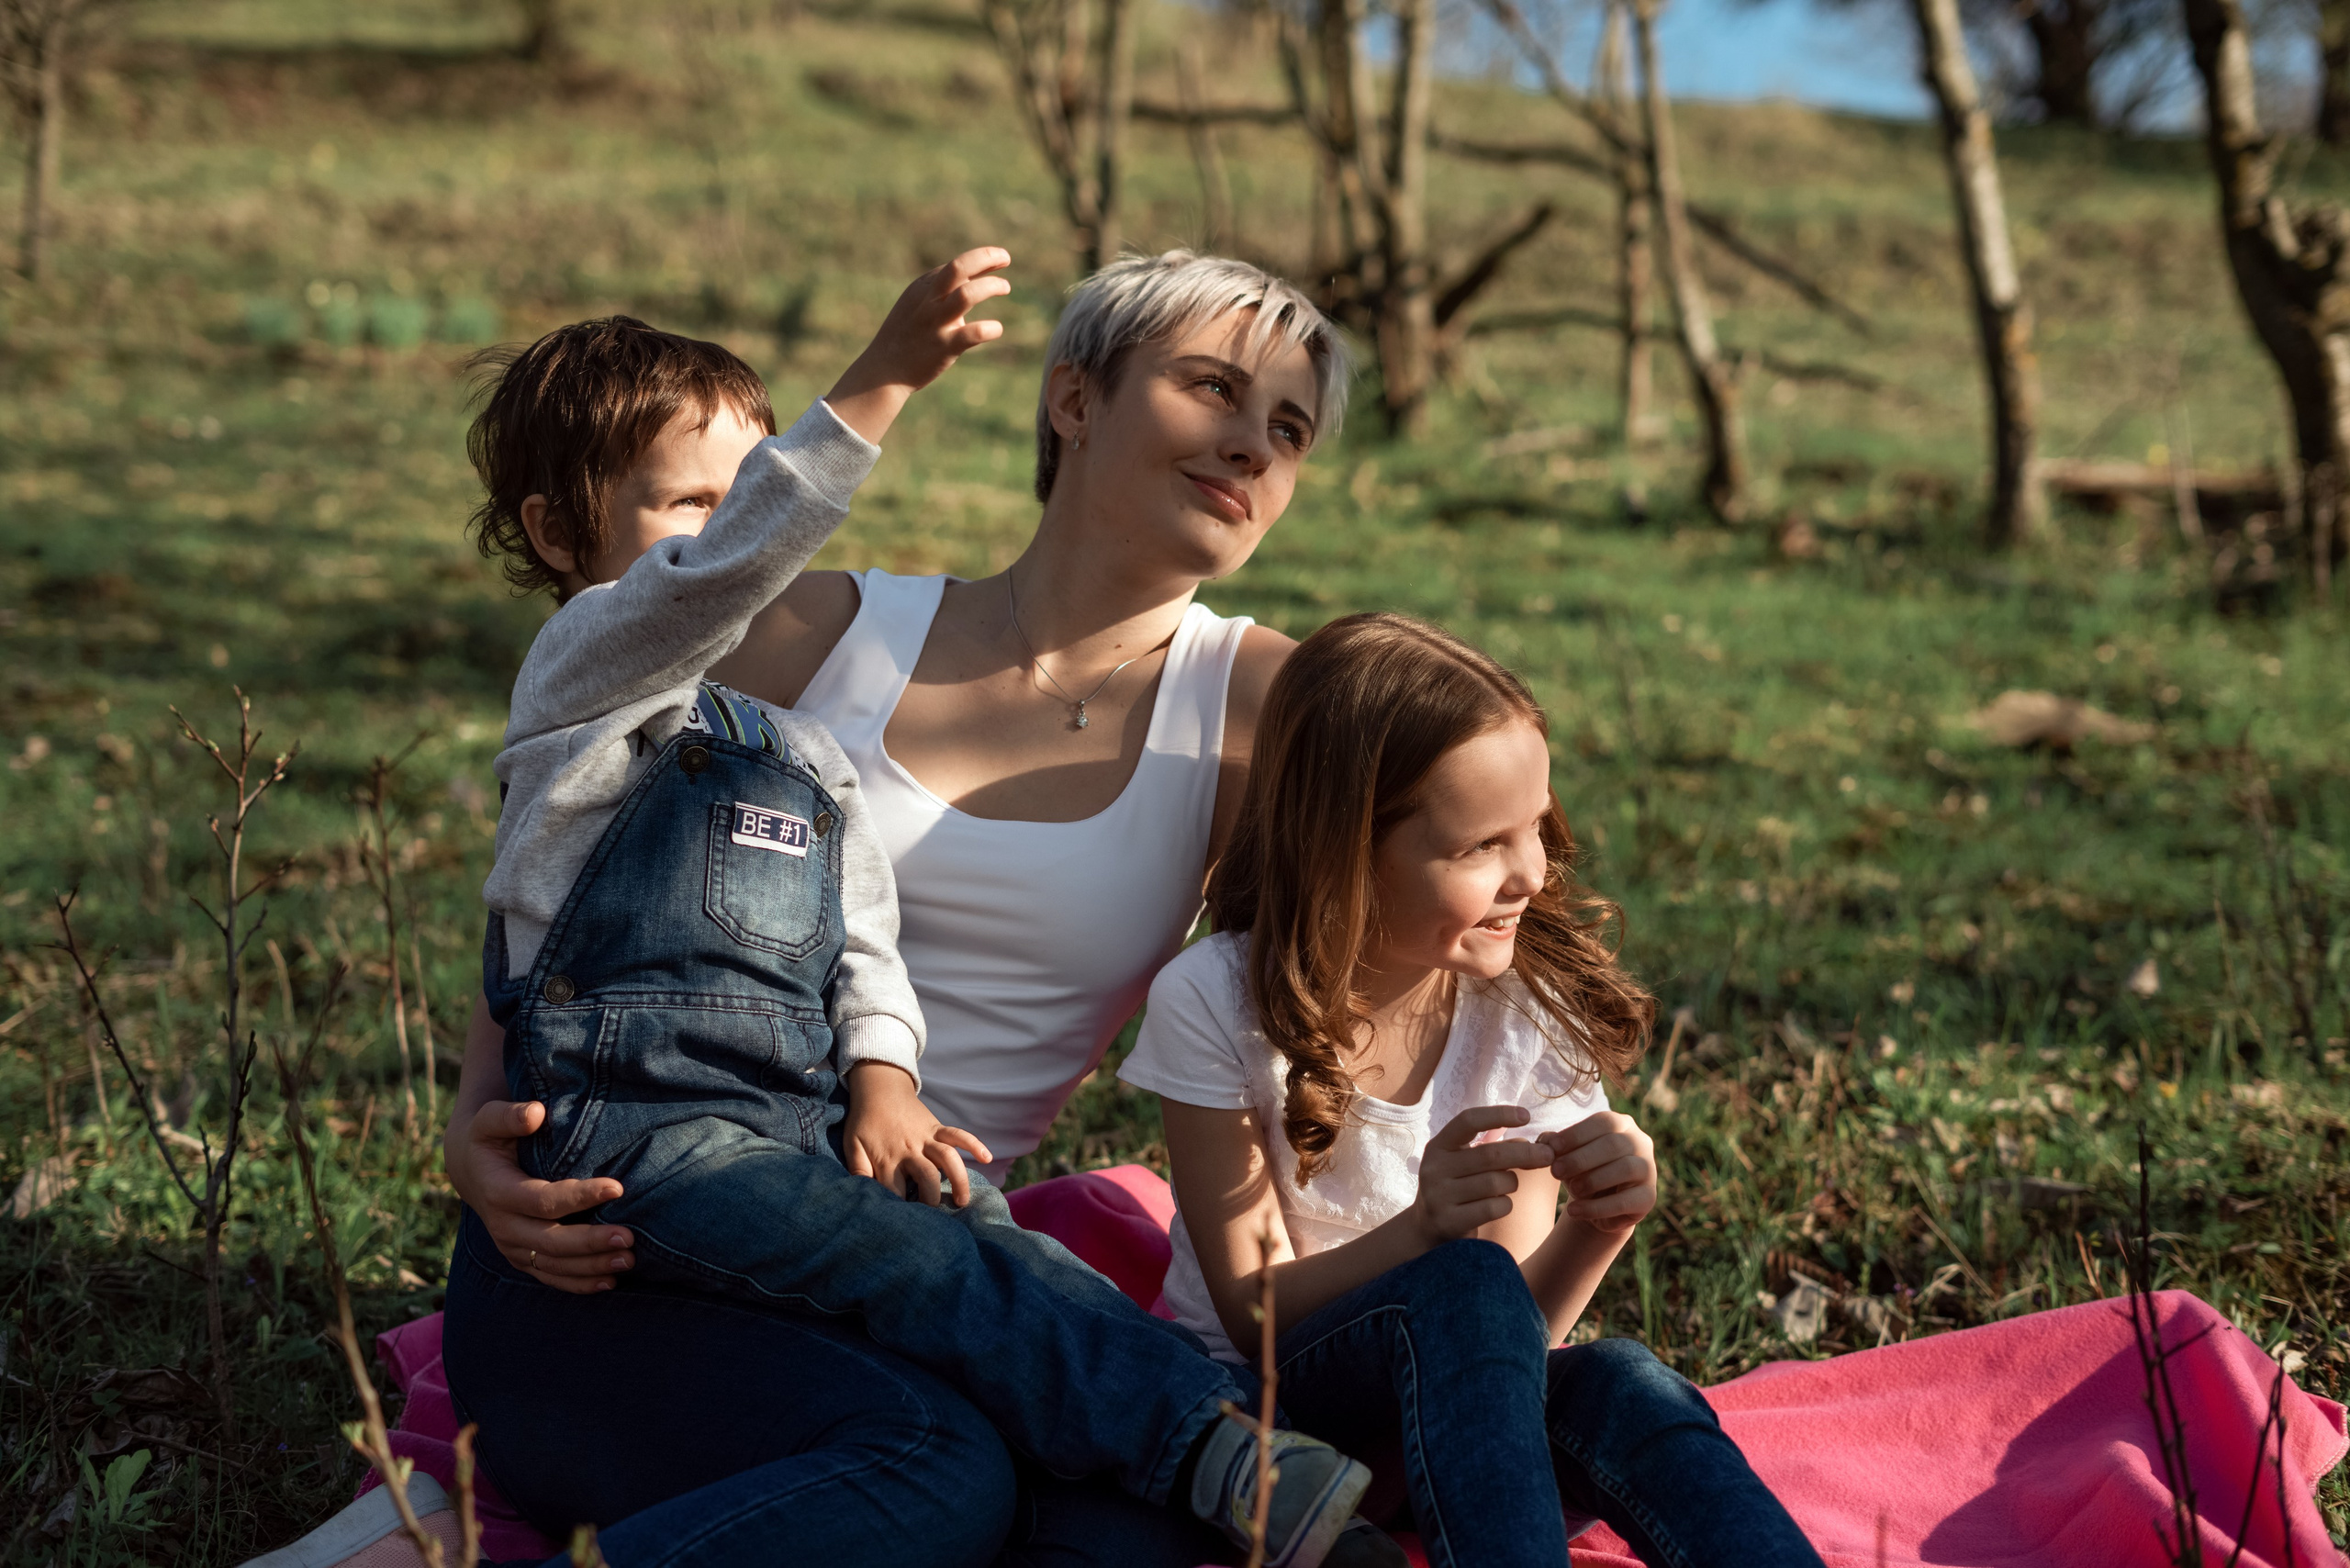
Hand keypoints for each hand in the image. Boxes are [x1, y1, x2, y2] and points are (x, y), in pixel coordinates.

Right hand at [448, 1100, 635, 1291]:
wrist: (469, 1168)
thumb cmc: (488, 1138)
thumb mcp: (488, 1120)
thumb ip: (508, 1115)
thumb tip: (535, 1113)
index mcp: (499, 1191)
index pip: (543, 1200)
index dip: (580, 1196)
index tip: (617, 1187)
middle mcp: (503, 1226)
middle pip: (551, 1241)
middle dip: (591, 1242)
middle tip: (629, 1238)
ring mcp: (511, 1247)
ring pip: (553, 1265)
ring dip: (591, 1267)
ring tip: (628, 1261)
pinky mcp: (521, 1258)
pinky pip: (550, 1276)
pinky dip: (579, 1283)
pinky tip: (609, 1282)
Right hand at [824, 246, 1011, 444]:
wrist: (883, 372)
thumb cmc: (906, 337)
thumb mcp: (916, 305)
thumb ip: (941, 291)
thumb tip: (974, 279)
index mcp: (922, 288)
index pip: (954, 266)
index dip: (980, 259)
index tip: (999, 260)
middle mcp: (928, 301)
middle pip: (958, 268)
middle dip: (985, 257)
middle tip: (1006, 258)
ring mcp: (936, 323)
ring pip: (966, 295)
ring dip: (991, 287)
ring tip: (1005, 287)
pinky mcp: (944, 347)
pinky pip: (973, 333)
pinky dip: (990, 328)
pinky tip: (996, 329)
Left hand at [842, 1063, 993, 1206]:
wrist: (879, 1089)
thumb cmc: (864, 1121)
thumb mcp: (852, 1146)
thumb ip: (858, 1170)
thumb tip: (861, 1194)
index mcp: (888, 1158)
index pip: (896, 1191)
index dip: (901, 1209)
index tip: (904, 1222)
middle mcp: (910, 1149)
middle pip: (927, 1177)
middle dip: (932, 1200)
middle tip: (934, 1216)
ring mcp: (926, 1137)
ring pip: (948, 1158)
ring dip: (958, 1180)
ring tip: (963, 1201)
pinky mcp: (936, 1127)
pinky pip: (958, 1134)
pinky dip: (974, 1144)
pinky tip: (987, 1157)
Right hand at [1407, 1105, 1555, 1246]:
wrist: (1428, 1228)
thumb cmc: (1459, 1187)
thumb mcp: (1468, 1163)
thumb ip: (1495, 1150)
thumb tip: (1535, 1145)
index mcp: (1439, 1146)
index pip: (1468, 1121)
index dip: (1499, 1115)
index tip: (1526, 1116)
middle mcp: (1434, 1168)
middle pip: (1490, 1154)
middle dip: (1525, 1154)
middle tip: (1549, 1155)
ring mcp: (1438, 1196)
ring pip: (1496, 1183)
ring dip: (1512, 1184)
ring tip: (1506, 1187)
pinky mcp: (1449, 1221)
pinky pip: (1494, 1208)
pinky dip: (1505, 1205)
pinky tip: (1498, 1206)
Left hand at [1540, 1111, 1657, 1233]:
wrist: (1598, 1205)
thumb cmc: (1582, 1171)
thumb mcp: (1567, 1155)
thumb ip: (1556, 1146)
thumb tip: (1544, 1140)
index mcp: (1622, 1124)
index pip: (1603, 1122)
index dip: (1576, 1134)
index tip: (1550, 1148)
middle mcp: (1641, 1142)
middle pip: (1614, 1144)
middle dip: (1581, 1158)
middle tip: (1555, 1171)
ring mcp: (1648, 1169)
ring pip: (1626, 1168)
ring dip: (1594, 1179)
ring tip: (1571, 1190)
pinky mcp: (1649, 1198)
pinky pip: (1625, 1201)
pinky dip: (1597, 1207)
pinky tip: (1574, 1211)